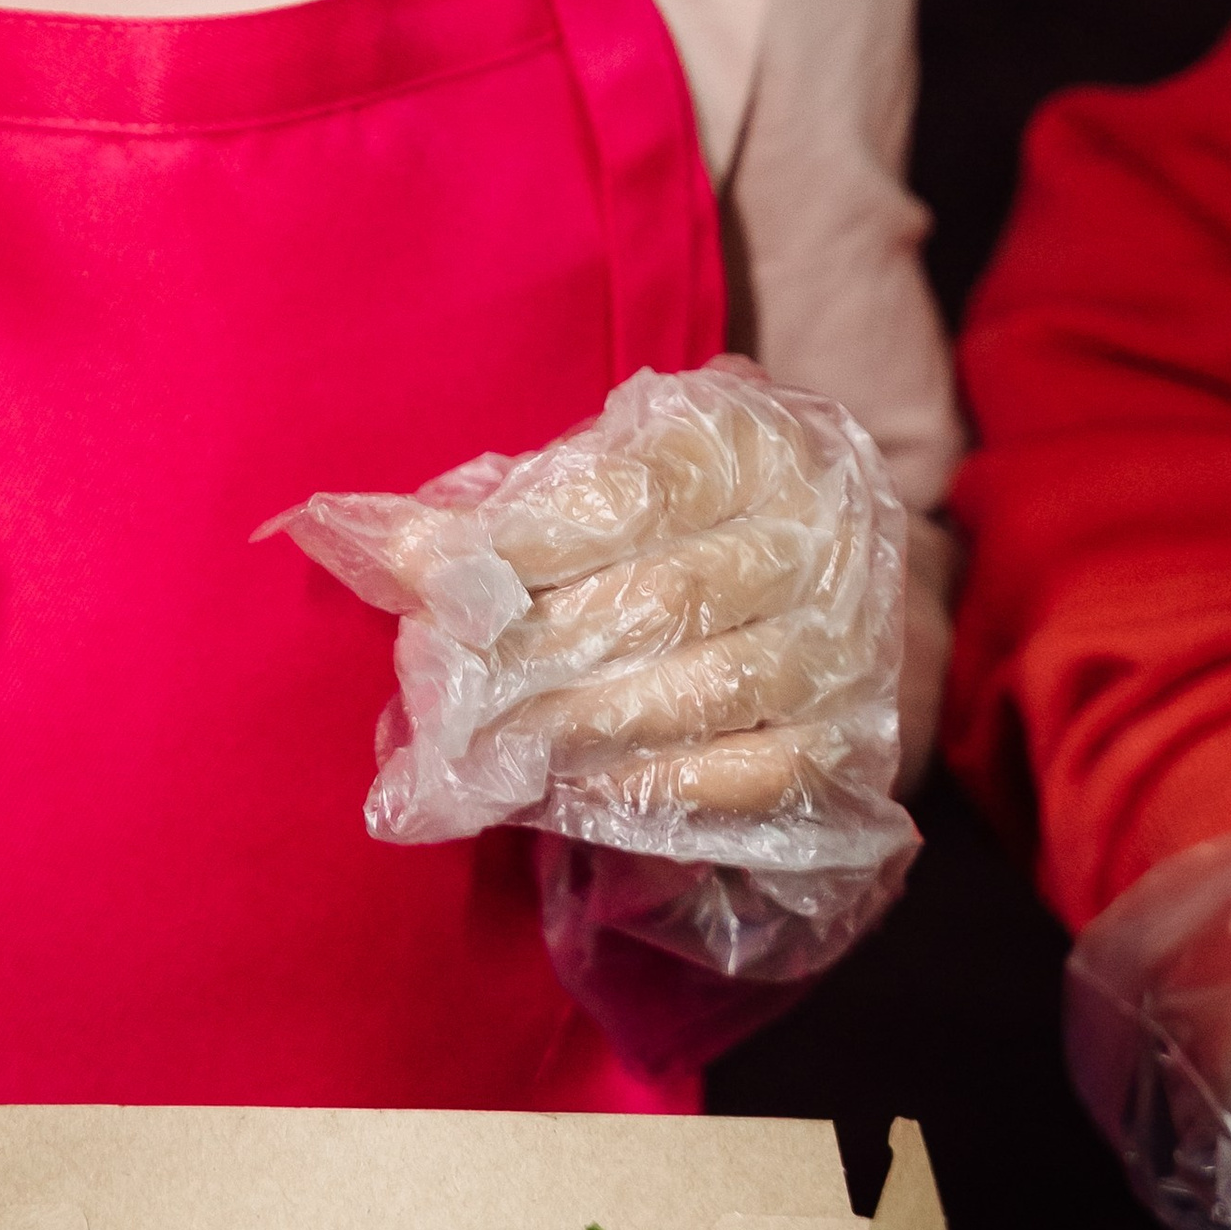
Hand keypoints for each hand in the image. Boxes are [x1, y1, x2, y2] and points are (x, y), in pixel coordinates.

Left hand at [277, 358, 909, 860]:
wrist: (816, 583)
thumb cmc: (673, 523)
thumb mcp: (599, 481)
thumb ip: (502, 506)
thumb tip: (376, 541)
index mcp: (757, 443)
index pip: (633, 493)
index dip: (527, 543)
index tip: (434, 583)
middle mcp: (823, 535)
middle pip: (664, 602)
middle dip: (537, 654)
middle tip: (445, 697)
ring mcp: (850, 644)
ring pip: (702, 692)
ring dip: (577, 729)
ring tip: (486, 750)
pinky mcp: (853, 743)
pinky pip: (746, 778)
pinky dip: (648, 786)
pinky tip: (570, 786)